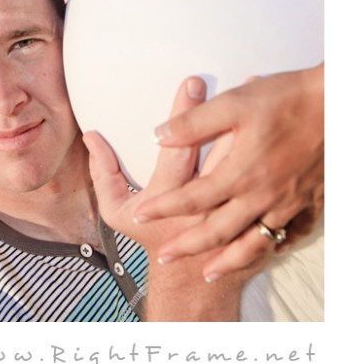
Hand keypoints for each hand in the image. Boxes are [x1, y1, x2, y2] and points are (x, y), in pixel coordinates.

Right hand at [84, 76, 269, 319]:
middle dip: (224, 115)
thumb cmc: (149, 236)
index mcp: (170, 198)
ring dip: (252, 127)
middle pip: (219, 153)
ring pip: (246, 163)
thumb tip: (91, 136)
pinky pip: (263, 178)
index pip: (180, 149)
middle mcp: (205, 204)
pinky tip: (271, 122)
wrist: (191, 280)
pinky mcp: (249, 214)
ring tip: (256, 91)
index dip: (185, 116)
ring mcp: (231, 210)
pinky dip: (268, 150)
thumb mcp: (116, 210)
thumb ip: (103, 172)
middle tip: (235, 83)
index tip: (192, 83)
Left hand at [134, 65, 323, 279]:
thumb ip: (194, 123)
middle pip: (218, 232)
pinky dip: (275, 246)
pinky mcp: (310, 200)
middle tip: (164, 257)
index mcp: (241, 173)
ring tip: (209, 271)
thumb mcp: (234, 103)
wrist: (336, 106)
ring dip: (228, 260)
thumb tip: (160, 135)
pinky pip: (290, 234)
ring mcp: (289, 203)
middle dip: (188, 247)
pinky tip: (269, 248)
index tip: (141, 215)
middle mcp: (263, 196)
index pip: (192, 199)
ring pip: (253, 243)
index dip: (163, 208)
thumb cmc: (288, 99)